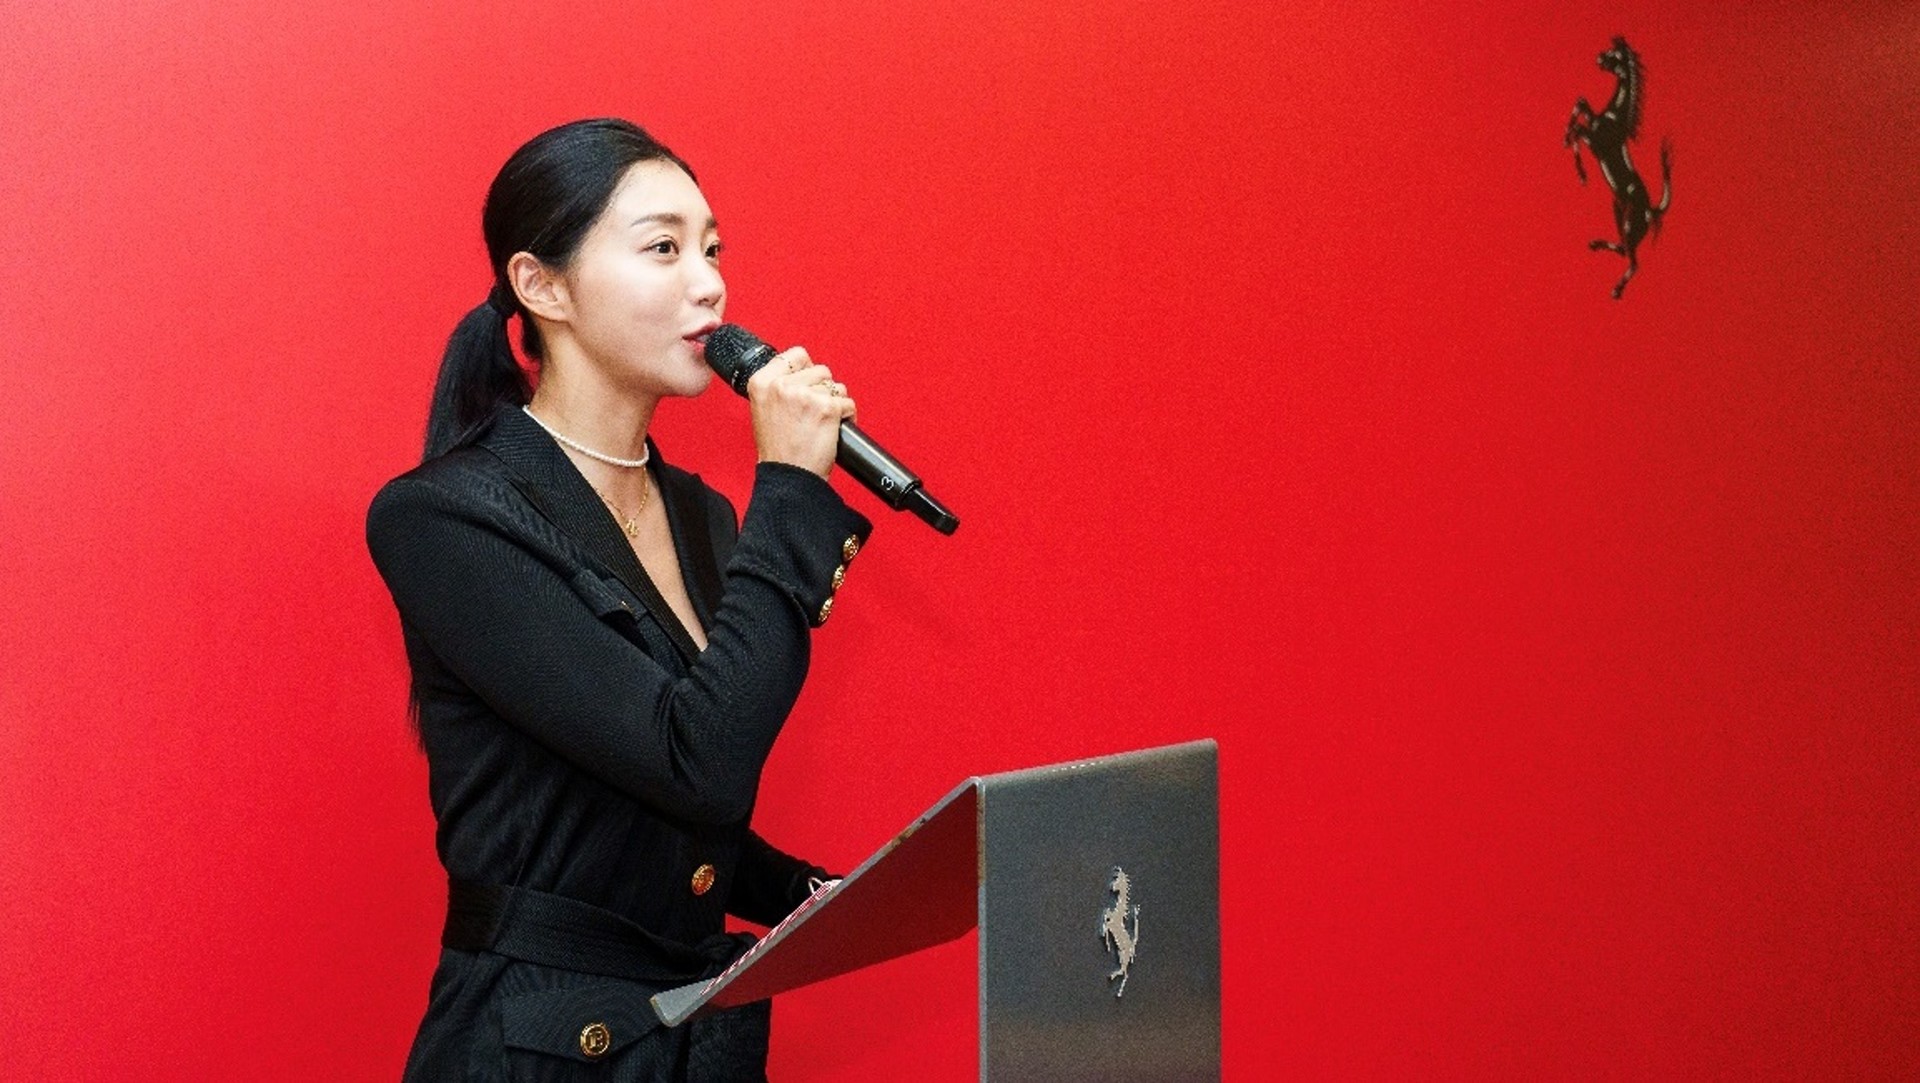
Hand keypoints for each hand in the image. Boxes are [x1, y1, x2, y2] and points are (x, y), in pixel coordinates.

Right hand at [746, 346, 856, 477]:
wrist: (789, 476)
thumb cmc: (779, 450)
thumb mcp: (763, 410)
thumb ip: (778, 387)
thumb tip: (801, 372)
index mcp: (762, 383)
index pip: (795, 355)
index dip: (806, 370)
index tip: (807, 384)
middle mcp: (782, 386)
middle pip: (819, 369)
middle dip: (822, 389)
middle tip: (813, 412)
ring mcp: (805, 396)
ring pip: (836, 386)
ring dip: (835, 402)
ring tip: (822, 422)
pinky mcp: (827, 408)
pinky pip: (848, 403)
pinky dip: (847, 416)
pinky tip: (834, 428)